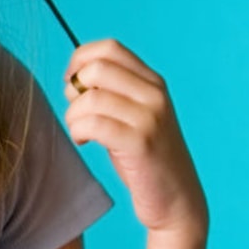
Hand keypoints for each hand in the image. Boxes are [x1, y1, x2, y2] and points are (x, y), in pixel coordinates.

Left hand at [65, 40, 206, 236]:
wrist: (177, 200)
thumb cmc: (143, 157)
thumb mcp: (132, 114)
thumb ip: (110, 91)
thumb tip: (72, 78)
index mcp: (152, 82)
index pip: (109, 48)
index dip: (80, 60)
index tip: (72, 84)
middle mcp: (154, 95)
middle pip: (96, 68)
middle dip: (74, 89)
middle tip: (77, 113)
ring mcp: (150, 118)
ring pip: (90, 98)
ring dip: (73, 116)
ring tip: (81, 132)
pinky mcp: (140, 144)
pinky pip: (93, 124)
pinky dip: (78, 132)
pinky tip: (84, 142)